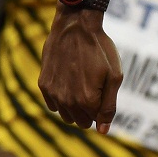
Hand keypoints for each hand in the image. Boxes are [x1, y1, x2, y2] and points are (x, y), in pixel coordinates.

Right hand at [38, 9, 122, 133]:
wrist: (76, 26)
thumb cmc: (99, 50)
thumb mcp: (114, 76)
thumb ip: (109, 106)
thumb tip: (103, 130)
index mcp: (88, 101)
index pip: (95, 120)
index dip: (102, 107)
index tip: (103, 88)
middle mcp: (67, 102)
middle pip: (80, 122)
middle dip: (89, 110)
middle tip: (94, 86)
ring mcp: (53, 94)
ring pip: (66, 116)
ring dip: (75, 107)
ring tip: (82, 83)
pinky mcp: (43, 84)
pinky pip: (52, 104)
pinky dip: (61, 98)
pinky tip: (68, 81)